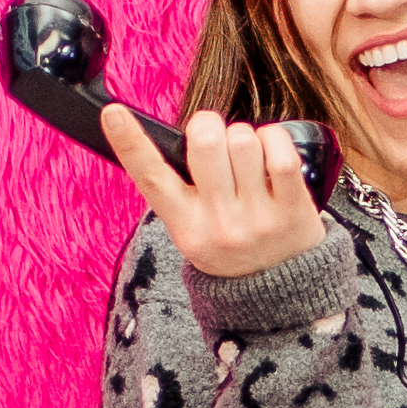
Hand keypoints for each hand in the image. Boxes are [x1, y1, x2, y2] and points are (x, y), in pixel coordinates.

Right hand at [107, 100, 326, 282]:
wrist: (278, 293)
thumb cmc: (230, 245)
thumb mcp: (192, 228)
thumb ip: (180, 189)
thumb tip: (175, 138)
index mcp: (185, 225)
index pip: (151, 178)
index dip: (129, 143)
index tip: (113, 113)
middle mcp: (218, 223)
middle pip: (206, 142)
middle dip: (209, 125)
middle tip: (216, 138)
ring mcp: (257, 218)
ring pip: (243, 140)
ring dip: (245, 135)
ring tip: (248, 158)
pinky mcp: (293, 211)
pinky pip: (281, 153)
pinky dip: (275, 139)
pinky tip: (272, 154)